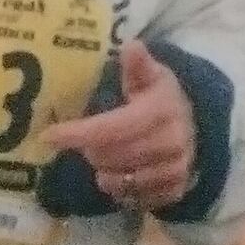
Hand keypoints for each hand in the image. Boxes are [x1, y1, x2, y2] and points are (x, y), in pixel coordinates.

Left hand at [42, 40, 195, 211]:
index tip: (48, 135)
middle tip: (88, 140)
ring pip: (116, 181)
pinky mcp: (173, 192)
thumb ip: (138, 65)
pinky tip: (121, 172)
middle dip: (90, 149)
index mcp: (161, 111)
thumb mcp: (152, 77)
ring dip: (103, 170)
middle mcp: (171, 144)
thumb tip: (131, 45)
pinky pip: (130, 199)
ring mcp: (174, 171)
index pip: (112, 128)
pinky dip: (119, 188)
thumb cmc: (162, 98)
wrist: (196, 129)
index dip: (78, 133)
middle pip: (109, 157)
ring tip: (106, 155)